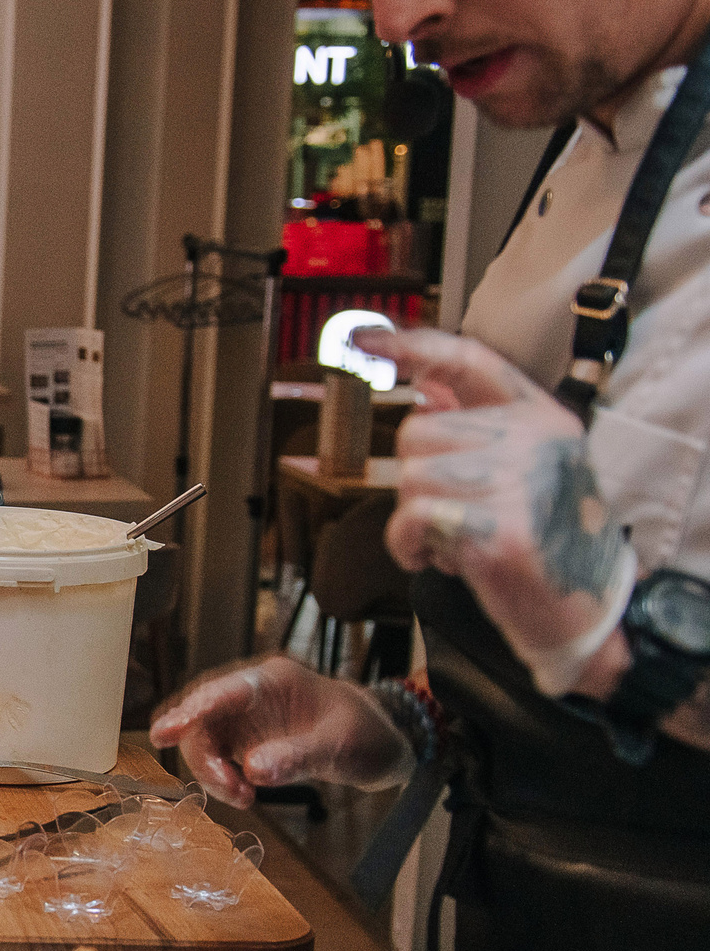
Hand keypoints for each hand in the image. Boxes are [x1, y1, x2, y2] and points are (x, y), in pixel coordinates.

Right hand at [148, 656, 412, 807]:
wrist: (379, 744)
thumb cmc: (366, 734)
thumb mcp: (339, 746)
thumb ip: (297, 756)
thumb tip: (253, 771)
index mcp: (273, 681)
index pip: (222, 691)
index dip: (191, 711)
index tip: (166, 732)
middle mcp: (250, 697)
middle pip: (203, 720)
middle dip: (205, 757)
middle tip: (232, 791)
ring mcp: (244, 719)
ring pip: (204, 742)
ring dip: (212, 773)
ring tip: (243, 799)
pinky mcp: (244, 741)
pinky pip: (216, 759)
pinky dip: (221, 780)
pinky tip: (243, 794)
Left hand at [356, 327, 631, 685]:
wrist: (587, 613)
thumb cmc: (545, 542)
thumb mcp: (521, 469)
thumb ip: (476, 425)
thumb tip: (422, 389)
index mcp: (540, 416)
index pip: (468, 361)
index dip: (411, 344)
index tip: (362, 338)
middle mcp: (533, 439)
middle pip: (417, 431)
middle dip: (418, 478)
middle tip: (458, 513)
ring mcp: (518, 480)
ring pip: (409, 476)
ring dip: (417, 516)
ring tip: (461, 538)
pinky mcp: (497, 528)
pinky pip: (410, 518)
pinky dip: (411, 545)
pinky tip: (447, 558)